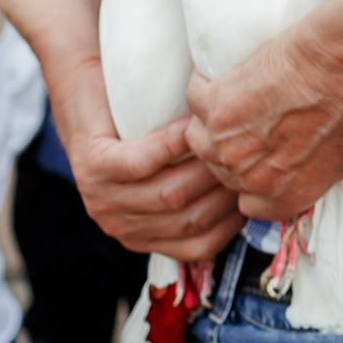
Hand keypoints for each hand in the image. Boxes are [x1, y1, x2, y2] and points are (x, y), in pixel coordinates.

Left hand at [69, 116, 243, 259]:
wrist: (86, 94)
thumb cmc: (137, 132)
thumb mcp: (167, 173)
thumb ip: (197, 194)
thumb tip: (256, 199)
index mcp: (143, 237)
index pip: (200, 247)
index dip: (234, 221)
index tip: (255, 190)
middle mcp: (121, 227)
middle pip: (191, 221)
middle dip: (227, 190)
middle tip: (248, 159)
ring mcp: (102, 200)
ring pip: (171, 195)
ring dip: (205, 167)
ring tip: (226, 141)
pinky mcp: (92, 168)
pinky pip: (143, 163)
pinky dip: (173, 145)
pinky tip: (192, 127)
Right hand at [185, 22, 342, 227]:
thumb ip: (312, 168)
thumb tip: (301, 159)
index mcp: (285, 197)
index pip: (247, 203)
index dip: (249, 178)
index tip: (255, 158)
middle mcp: (251, 179)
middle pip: (220, 170)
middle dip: (232, 148)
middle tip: (248, 119)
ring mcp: (228, 144)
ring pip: (198, 137)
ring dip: (212, 120)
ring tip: (233, 98)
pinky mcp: (216, 105)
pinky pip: (196, 97)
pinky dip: (206, 83)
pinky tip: (223, 72)